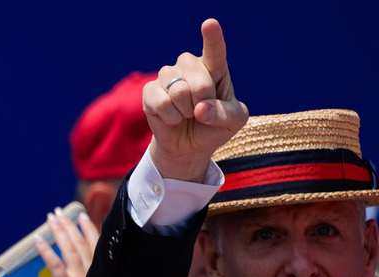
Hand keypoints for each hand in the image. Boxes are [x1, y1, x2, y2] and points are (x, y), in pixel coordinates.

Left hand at [35, 209, 99, 276]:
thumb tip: (93, 268)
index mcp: (102, 272)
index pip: (96, 244)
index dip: (88, 228)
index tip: (81, 216)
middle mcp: (92, 271)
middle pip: (80, 242)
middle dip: (69, 225)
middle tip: (58, 211)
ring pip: (69, 249)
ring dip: (59, 231)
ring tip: (51, 217)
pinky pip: (55, 265)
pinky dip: (46, 251)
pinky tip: (38, 239)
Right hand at [144, 18, 247, 181]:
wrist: (188, 146)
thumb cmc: (213, 127)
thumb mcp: (233, 122)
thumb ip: (225, 114)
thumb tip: (200, 109)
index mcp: (214, 67)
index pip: (214, 50)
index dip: (212, 37)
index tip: (209, 24)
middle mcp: (189, 66)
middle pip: (200, 81)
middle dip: (204, 104)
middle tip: (201, 112)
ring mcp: (167, 76)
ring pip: (179, 92)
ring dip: (186, 112)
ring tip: (186, 114)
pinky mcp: (149, 91)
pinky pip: (161, 102)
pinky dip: (171, 118)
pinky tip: (172, 118)